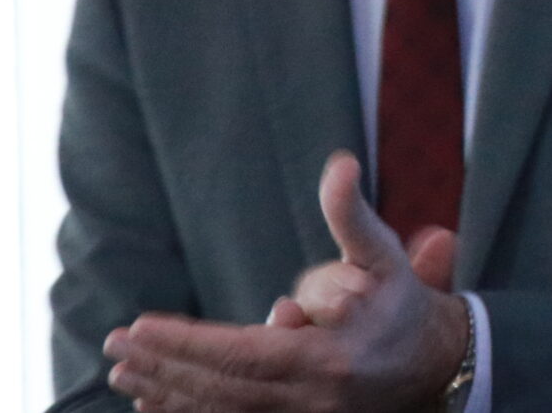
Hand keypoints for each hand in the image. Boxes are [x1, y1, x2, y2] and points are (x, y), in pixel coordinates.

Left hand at [104, 152, 467, 412]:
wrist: (435, 365)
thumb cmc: (402, 303)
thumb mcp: (382, 255)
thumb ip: (352, 214)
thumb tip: (338, 164)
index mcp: (331, 357)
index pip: (242, 353)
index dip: (187, 344)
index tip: (141, 326)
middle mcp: (311, 399)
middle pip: (220, 389)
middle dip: (163, 366)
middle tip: (115, 345)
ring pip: (221, 412)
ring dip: (167, 394)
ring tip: (123, 372)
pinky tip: (155, 403)